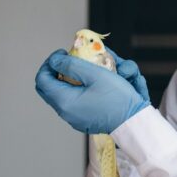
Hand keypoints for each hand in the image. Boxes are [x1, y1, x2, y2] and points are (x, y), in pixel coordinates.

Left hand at [35, 49, 149, 133]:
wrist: (134, 122)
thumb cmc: (117, 98)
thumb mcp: (95, 74)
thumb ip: (71, 65)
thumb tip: (54, 60)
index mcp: (64, 101)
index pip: (42, 79)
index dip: (50, 62)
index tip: (63, 54)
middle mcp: (66, 112)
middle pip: (50, 87)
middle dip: (59, 70)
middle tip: (72, 61)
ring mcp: (75, 118)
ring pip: (65, 92)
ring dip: (75, 78)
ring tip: (93, 70)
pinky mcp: (85, 120)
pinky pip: (77, 101)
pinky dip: (83, 89)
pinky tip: (99, 84)